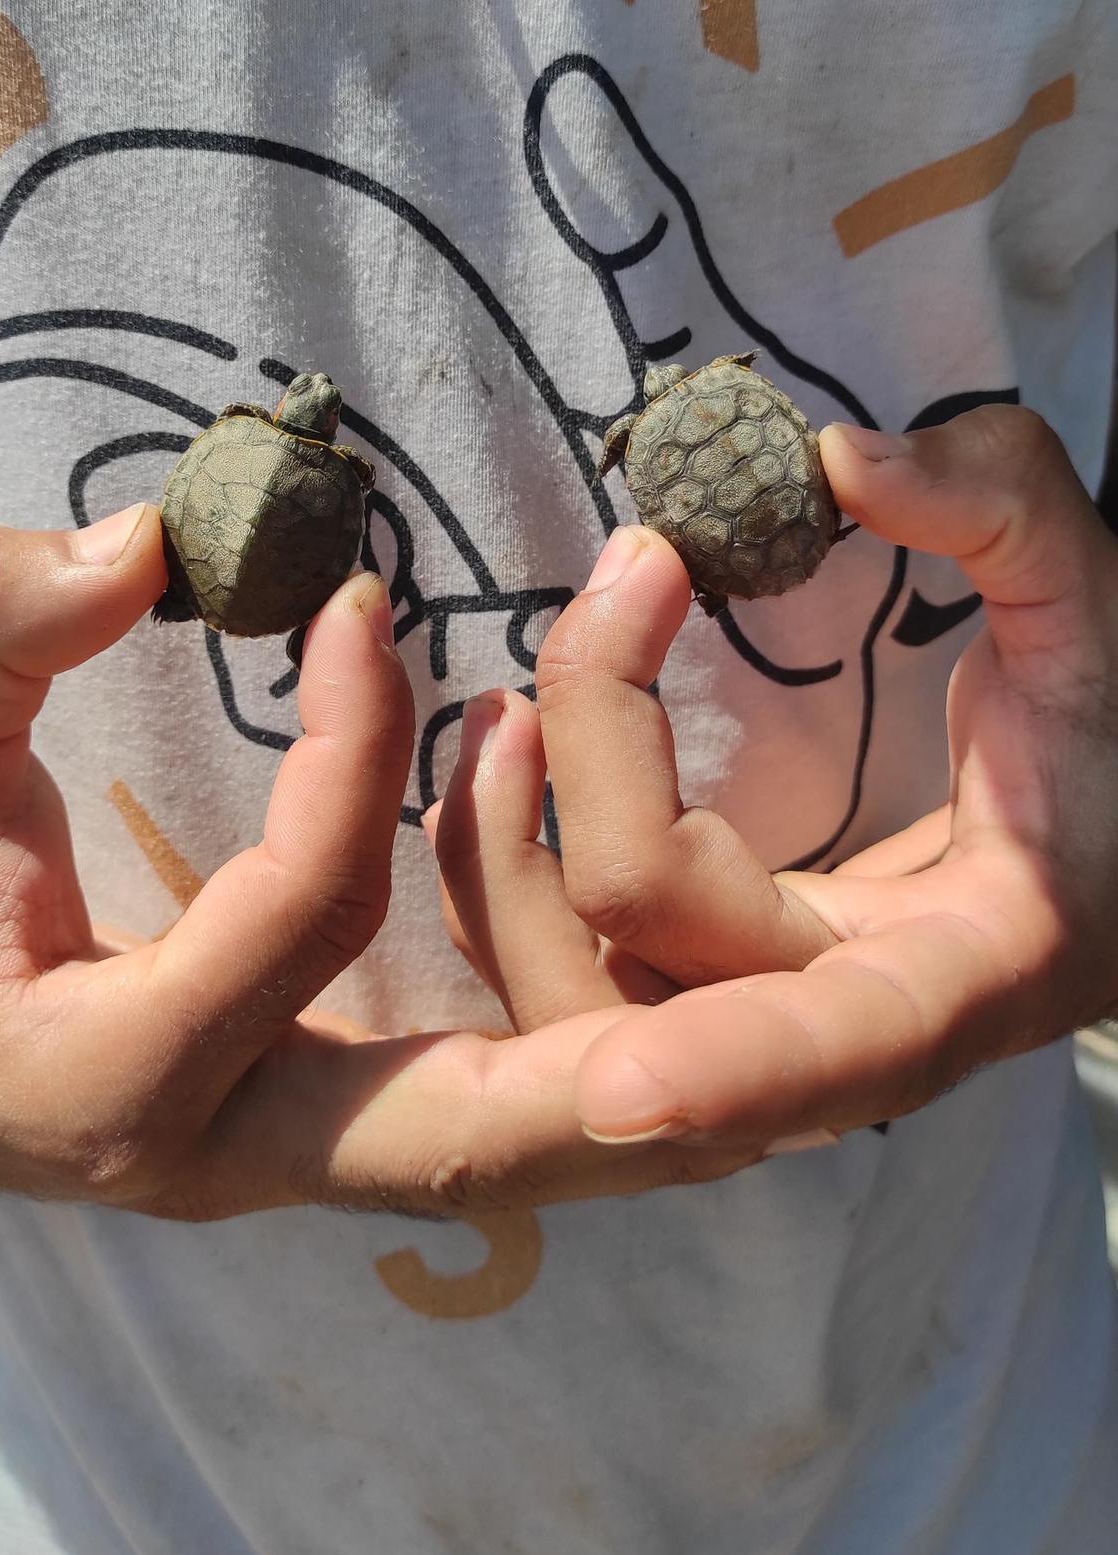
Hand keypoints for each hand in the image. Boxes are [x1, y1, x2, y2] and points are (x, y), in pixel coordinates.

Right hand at [0, 508, 751, 1216]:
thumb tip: (147, 545)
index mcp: (99, 1074)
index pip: (296, 914)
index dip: (353, 750)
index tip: (374, 607)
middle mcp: (205, 1153)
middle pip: (459, 1143)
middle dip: (622, 1076)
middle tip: (785, 1004)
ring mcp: (265, 1153)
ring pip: (484, 1150)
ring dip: (619, 1055)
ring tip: (754, 967)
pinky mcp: (296, 1124)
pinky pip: (455, 1102)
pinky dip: (557, 1040)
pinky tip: (640, 958)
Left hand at [431, 406, 1117, 1153]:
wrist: (1105, 811)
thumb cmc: (1114, 717)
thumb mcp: (1100, 600)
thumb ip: (1001, 506)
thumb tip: (837, 462)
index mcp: (974, 962)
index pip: (848, 1039)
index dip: (741, 1069)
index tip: (620, 1092)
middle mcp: (847, 1012)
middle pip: (656, 961)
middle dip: (587, 786)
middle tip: (625, 575)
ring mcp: (761, 997)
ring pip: (578, 983)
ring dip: (498, 853)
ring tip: (504, 688)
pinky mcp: (708, 965)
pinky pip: (572, 951)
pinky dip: (504, 868)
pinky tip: (500, 749)